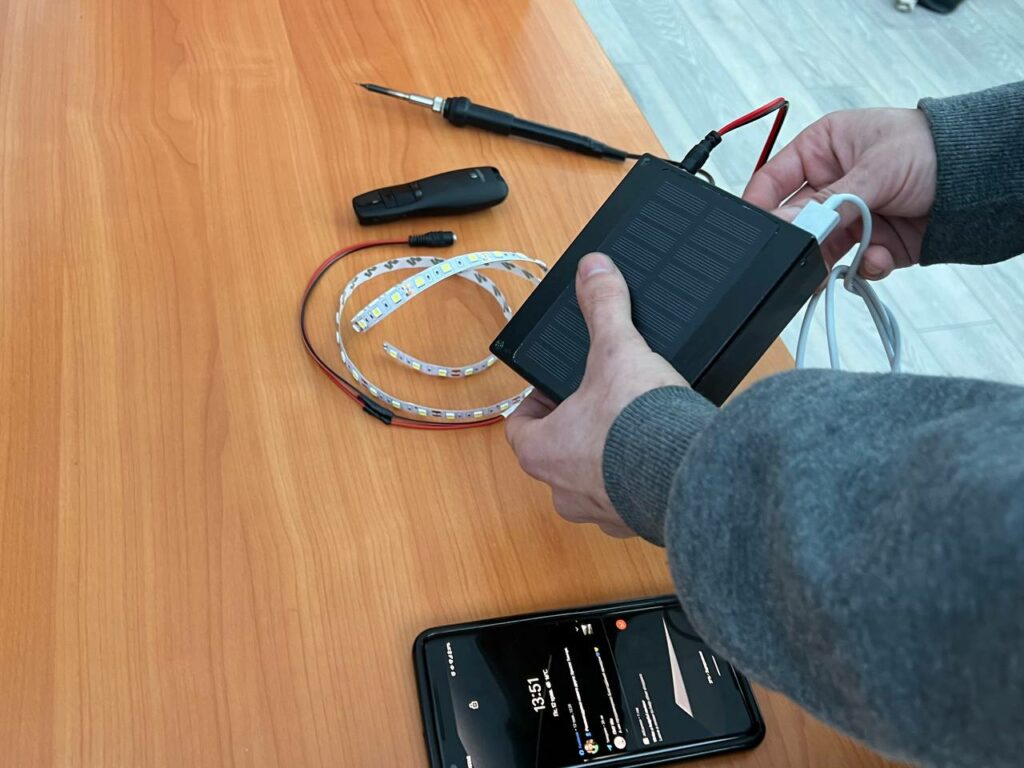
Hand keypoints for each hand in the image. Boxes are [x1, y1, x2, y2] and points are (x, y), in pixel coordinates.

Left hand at [505, 252, 686, 537]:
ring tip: (633, 429)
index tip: (553, 388)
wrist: (691, 475)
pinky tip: (661, 454)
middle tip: (598, 403)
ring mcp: (602, 513)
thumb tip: (594, 270)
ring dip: (607, 459)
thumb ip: (603, 307)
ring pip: (592, 483)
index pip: (520, 428)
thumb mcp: (617, 351)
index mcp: (542, 452)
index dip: (535, 404)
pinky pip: (630, 500)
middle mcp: (564, 492)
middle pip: (556, 456)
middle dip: (575, 430)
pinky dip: (640, 480)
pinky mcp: (640, 523)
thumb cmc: (638, 425)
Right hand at [743, 108, 936, 278]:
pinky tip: (878, 256)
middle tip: (804, 247)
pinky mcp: (873, 243)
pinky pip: (853, 264)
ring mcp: (853, 216)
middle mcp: (833, 184)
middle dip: (802, 237)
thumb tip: (786, 223)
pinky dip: (864, 266)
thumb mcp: (873, 170)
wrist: (987, 178)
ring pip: (821, 248)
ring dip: (830, 258)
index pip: (774, 179)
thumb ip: (827, 203)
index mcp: (823, 150)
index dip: (760, 204)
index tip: (754, 228)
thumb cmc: (935, 148)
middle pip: (797, 221)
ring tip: (841, 261)